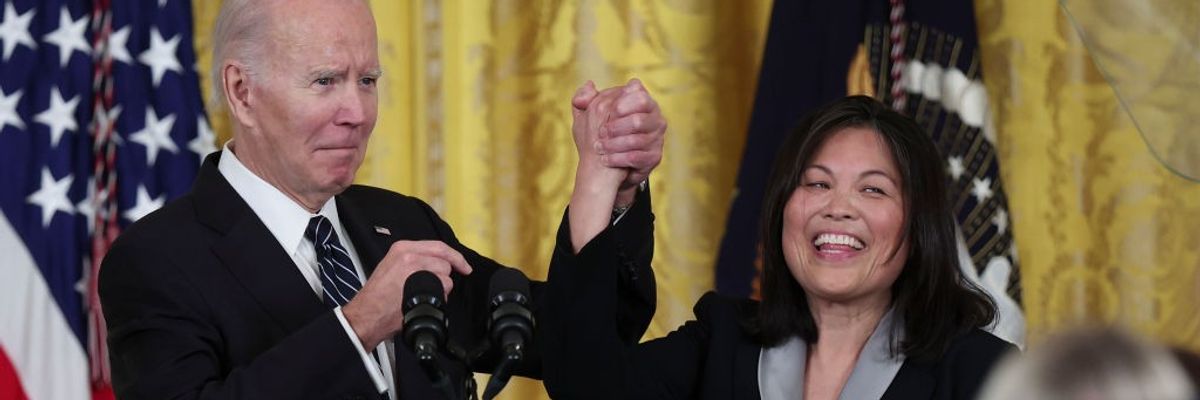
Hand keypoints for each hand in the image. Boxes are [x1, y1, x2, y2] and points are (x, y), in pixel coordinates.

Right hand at [341, 240, 472, 348]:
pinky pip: (443, 289)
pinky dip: (440, 298)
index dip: (455, 257)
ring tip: (422, 296)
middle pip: (444, 262)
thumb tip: (435, 264)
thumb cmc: (377, 297)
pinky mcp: (420, 284)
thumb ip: (413, 260)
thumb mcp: (391, 266)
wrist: (366, 314)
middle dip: (443, 277)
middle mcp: (409, 254)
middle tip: (433, 288)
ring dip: (441, 289)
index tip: (464, 266)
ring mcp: (415, 268)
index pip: (438, 246)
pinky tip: (423, 301)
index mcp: (402, 248)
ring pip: (446, 276)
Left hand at [573, 78, 665, 195]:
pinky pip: (638, 157)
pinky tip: (605, 160)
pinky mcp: (654, 156)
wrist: (610, 165)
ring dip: (614, 144)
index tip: (609, 110)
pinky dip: (618, 158)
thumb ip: (586, 98)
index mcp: (642, 101)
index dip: (623, 103)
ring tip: (598, 148)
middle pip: (639, 119)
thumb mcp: (589, 115)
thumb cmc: (600, 134)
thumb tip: (589, 85)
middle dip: (617, 127)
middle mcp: (655, 118)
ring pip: (637, 140)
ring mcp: (657, 138)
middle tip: (600, 133)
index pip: (639, 94)